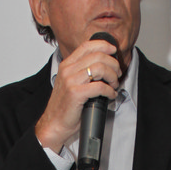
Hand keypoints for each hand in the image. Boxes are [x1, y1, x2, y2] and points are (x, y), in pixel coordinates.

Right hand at [34, 37, 121, 154]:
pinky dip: (110, 91)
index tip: (113, 51)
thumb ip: (82, 73)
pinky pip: (100, 86)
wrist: (54, 124)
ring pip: (100, 68)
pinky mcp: (76, 93)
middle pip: (97, 55)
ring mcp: (71, 81)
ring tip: (114, 85)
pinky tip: (110, 95)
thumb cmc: (64, 107)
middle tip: (117, 74)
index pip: (87, 46)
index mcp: (66, 65)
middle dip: (113, 64)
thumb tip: (102, 67)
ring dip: (112, 76)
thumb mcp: (71, 83)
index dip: (103, 45)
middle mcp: (68, 70)